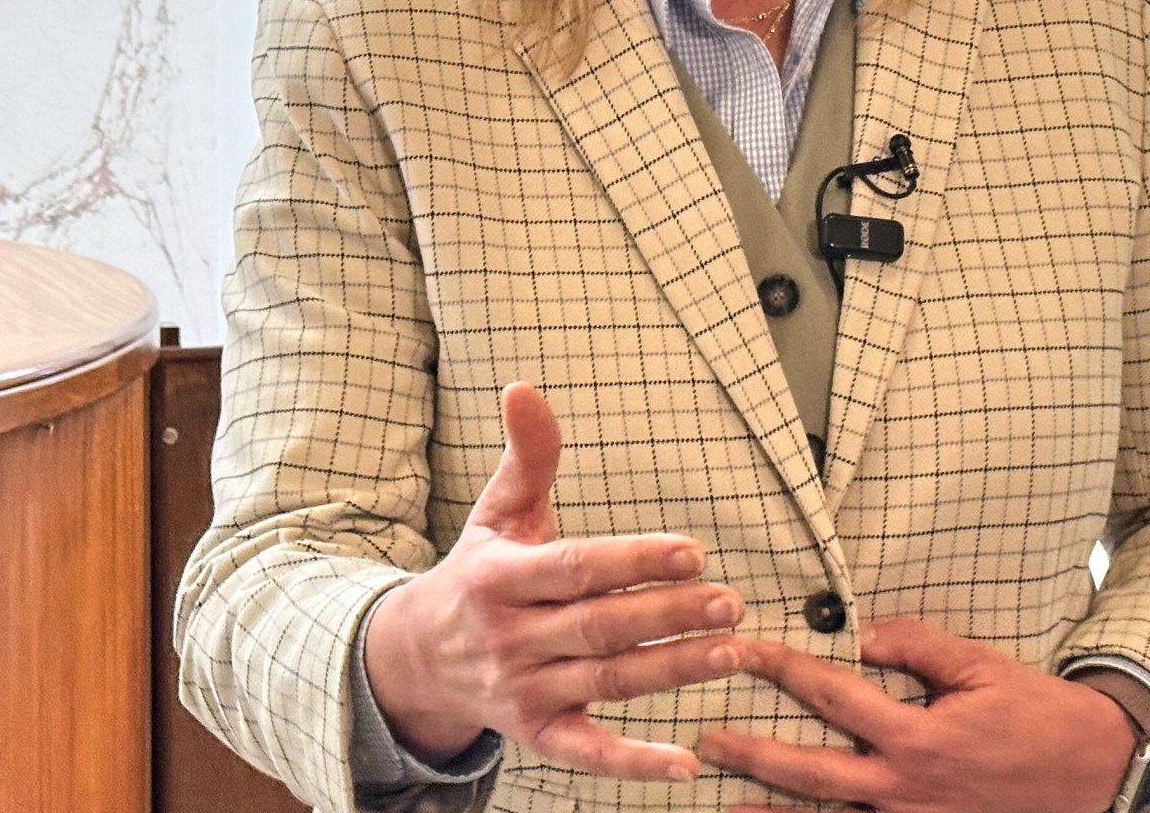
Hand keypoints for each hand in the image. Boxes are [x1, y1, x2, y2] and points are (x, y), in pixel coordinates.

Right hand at [363, 383, 746, 781]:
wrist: (416, 660)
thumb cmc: (477, 576)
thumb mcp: (495, 514)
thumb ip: (525, 456)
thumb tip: (523, 386)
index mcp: (501, 578)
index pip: (576, 568)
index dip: (635, 560)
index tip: (694, 551)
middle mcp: (511, 637)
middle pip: (600, 626)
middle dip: (668, 614)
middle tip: (731, 602)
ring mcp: (525, 690)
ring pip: (607, 680)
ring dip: (672, 670)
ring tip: (732, 652)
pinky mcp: (539, 733)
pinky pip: (588, 752)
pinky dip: (634, 762)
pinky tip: (688, 762)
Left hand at [698, 619, 1145, 812]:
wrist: (1095, 777)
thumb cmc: (1038, 716)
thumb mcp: (982, 667)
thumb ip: (917, 646)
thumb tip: (861, 631)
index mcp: (916, 738)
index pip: (832, 695)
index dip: (782, 669)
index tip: (741, 650)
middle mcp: (903, 790)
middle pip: (807, 773)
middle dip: (752, 754)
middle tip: (704, 739)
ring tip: (722, 801)